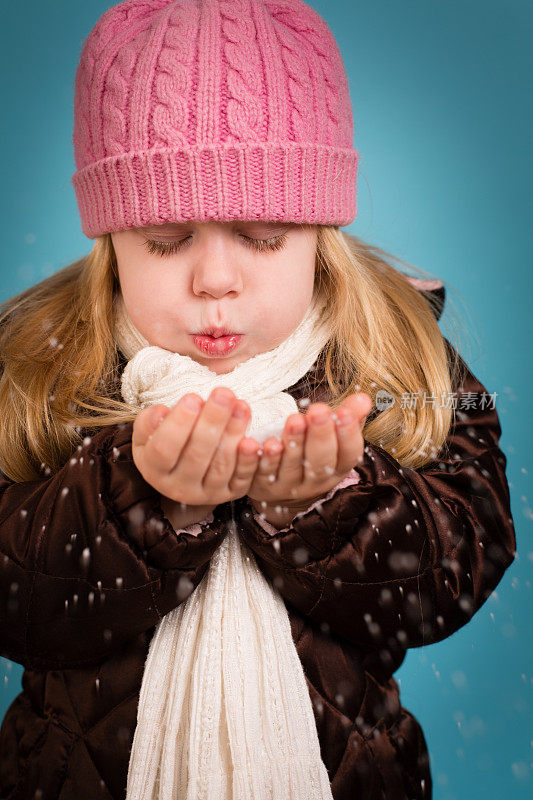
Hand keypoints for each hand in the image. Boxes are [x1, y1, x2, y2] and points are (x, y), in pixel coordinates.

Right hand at [131, 387, 261, 505]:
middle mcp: (178, 487)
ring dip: (233, 434)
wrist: (183, 469)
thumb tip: (161, 413)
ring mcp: (206, 494)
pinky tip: (253, 440)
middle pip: (196, 456)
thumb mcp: (148, 431)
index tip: (193, 397)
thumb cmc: (165, 441)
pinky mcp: (229, 494)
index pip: (164, 449)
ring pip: (220, 466)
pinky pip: (241, 479)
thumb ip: (149, 421)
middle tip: (224, 394)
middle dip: (212, 422)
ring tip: (241, 407)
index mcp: (154, 470)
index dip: (178, 424)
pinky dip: (249, 460)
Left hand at [247, 392, 371, 516]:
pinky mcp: (264, 485)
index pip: (349, 454)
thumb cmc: (311, 453)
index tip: (344, 412)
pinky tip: (265, 442)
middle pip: (321, 462)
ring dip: (294, 442)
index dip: (348, 434)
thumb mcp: (333, 437)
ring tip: (295, 420)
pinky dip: (265, 457)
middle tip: (319, 410)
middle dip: (321, 436)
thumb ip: (348, 417)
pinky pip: (264, 472)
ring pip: (292, 466)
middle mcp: (315, 480)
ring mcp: (289, 485)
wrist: (280, 486)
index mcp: (337, 468)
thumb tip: (363, 398)